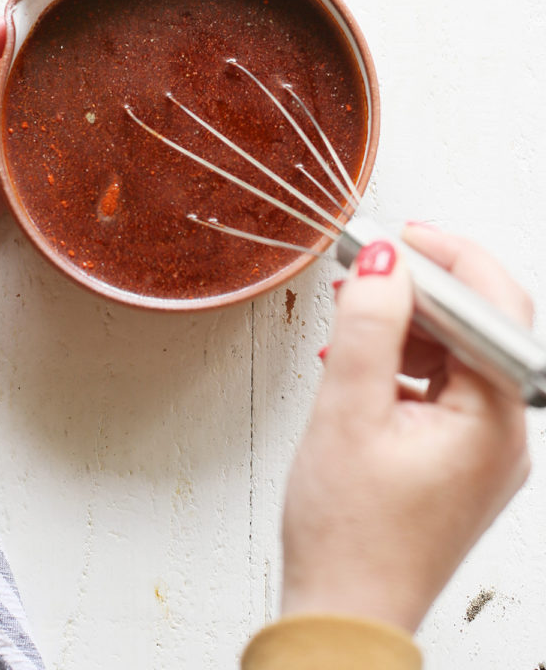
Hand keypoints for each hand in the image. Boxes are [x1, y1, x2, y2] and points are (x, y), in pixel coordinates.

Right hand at [281, 225, 531, 632]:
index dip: (447, 258)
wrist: (344, 614)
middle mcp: (505, 434)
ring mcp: (484, 450)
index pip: (494, 307)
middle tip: (368, 266)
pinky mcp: (459, 460)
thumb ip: (369, 326)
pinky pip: (442, 387)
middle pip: (478, 328)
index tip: (397, 235)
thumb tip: (385, 261)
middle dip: (422, 290)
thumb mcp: (347, 413)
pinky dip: (404, 363)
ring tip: (354, 311)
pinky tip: (361, 361)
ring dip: (408, 325)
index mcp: (495, 421)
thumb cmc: (349, 535)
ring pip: (457, 355)